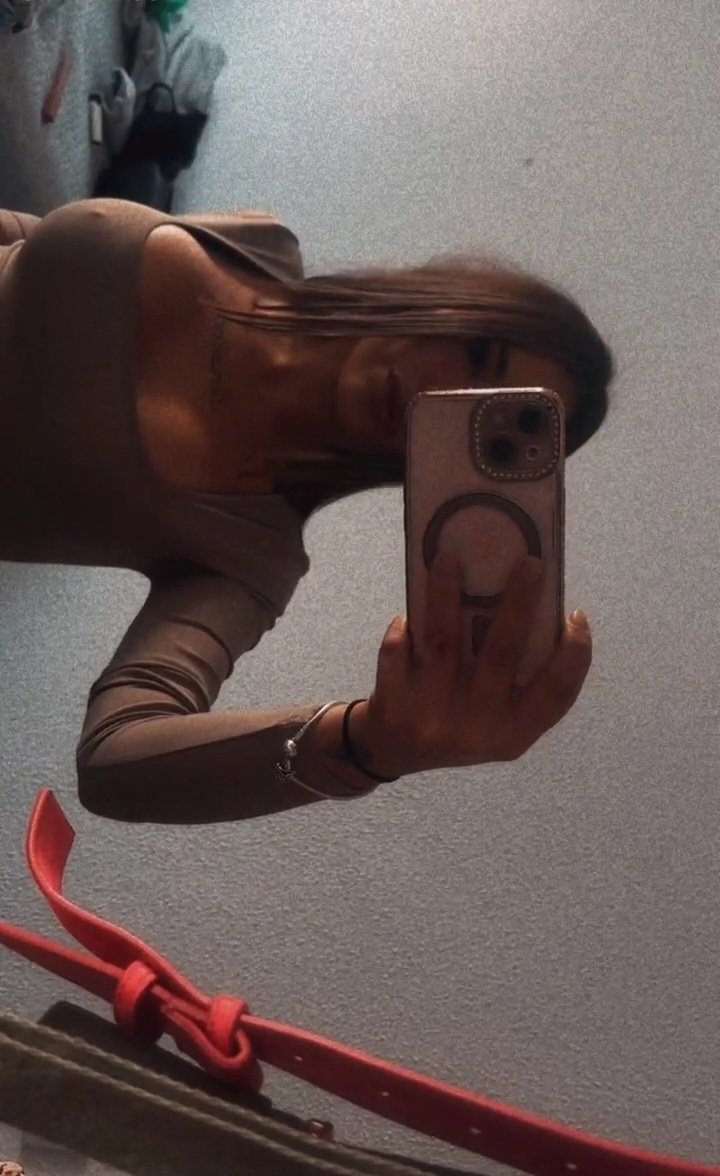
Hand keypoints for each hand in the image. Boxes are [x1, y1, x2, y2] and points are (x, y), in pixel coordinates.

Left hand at [350, 554, 592, 778]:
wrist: (392, 753)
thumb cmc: (457, 720)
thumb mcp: (494, 717)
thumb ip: (514, 679)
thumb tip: (526, 603)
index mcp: (514, 733)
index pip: (558, 693)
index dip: (574, 654)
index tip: (575, 614)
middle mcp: (478, 729)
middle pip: (503, 653)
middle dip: (519, 602)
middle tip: (529, 562)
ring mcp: (433, 719)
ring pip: (443, 639)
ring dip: (446, 592)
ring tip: (449, 558)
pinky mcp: (393, 707)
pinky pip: (398, 649)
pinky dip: (402, 628)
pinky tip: (408, 618)